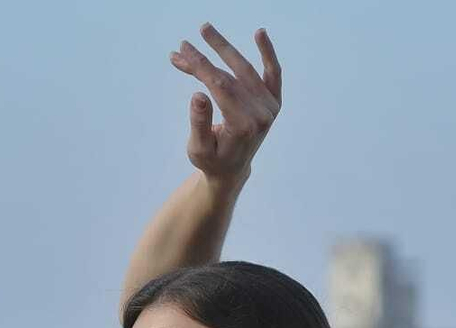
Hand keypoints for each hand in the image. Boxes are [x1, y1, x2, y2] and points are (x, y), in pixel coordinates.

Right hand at [169, 23, 280, 188]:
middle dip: (206, 57)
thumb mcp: (198, 148)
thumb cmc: (211, 160)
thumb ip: (199, 123)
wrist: (232, 169)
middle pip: (230, 76)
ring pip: (244, 70)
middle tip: (185, 43)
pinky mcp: (273, 100)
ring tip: (205, 30)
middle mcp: (262, 114)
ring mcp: (270, 106)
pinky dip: (267, 53)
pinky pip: (272, 72)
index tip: (181, 53)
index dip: (199, 67)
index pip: (219, 87)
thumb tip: (198, 95)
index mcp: (243, 126)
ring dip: (224, 49)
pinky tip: (259, 33)